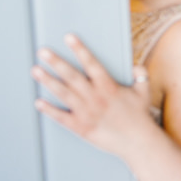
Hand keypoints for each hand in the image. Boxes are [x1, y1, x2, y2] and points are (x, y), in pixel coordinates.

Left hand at [31, 35, 152, 156]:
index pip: (91, 63)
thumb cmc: (140, 118)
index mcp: (109, 87)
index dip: (80, 49)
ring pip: (63, 93)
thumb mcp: (144, 92)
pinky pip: (61, 117)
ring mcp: (86, 112)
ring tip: (36, 71)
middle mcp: (95, 97)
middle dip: (56, 62)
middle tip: (42, 52)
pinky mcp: (81, 127)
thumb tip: (136, 66)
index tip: (69, 37)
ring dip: (48, 81)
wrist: (138, 142)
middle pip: (72, 76)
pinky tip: (38, 102)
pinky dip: (49, 110)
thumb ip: (141, 75)